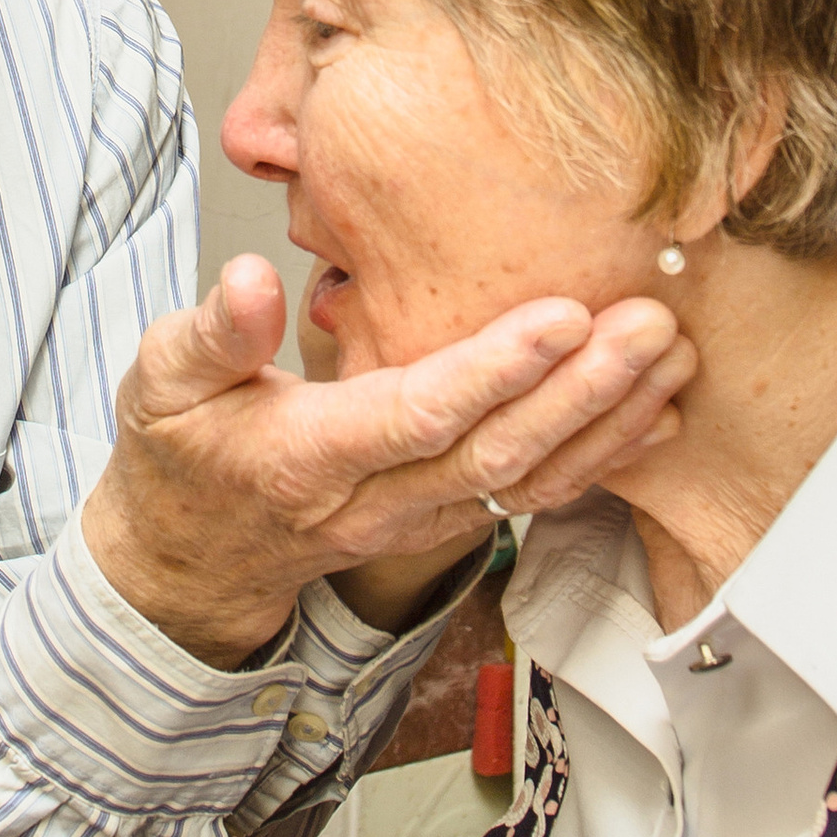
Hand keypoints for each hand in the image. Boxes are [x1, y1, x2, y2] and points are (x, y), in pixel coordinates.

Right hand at [83, 259, 691, 663]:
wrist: (194, 558)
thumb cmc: (183, 455)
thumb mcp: (162, 383)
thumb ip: (211, 332)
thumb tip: (251, 279)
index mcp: (306, 458)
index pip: (415, 415)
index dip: (492, 370)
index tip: (561, 316)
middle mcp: (375, 501)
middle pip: (495, 451)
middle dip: (582, 390)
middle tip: (649, 325)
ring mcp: (419, 520)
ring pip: (529, 478)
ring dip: (610, 422)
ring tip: (673, 355)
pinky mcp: (448, 521)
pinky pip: (535, 493)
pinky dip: (603, 455)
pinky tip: (658, 409)